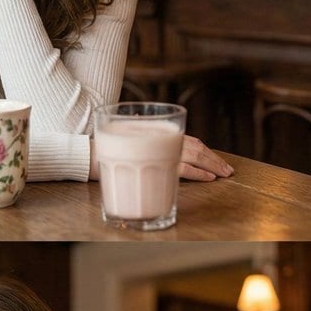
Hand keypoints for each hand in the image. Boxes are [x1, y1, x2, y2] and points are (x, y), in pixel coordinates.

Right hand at [88, 137, 232, 182]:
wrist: (83, 155)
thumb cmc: (103, 154)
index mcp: (154, 133)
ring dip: (210, 165)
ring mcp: (154, 146)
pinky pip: (180, 166)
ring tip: (223, 174)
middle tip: (228, 171)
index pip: (187, 141)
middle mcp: (157, 135)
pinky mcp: (150, 160)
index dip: (204, 152)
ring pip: (191, 154)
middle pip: (193, 146)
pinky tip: (208, 177)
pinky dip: (197, 171)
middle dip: (213, 159)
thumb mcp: (128, 149)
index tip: (216, 163)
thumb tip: (167, 167)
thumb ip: (147, 152)